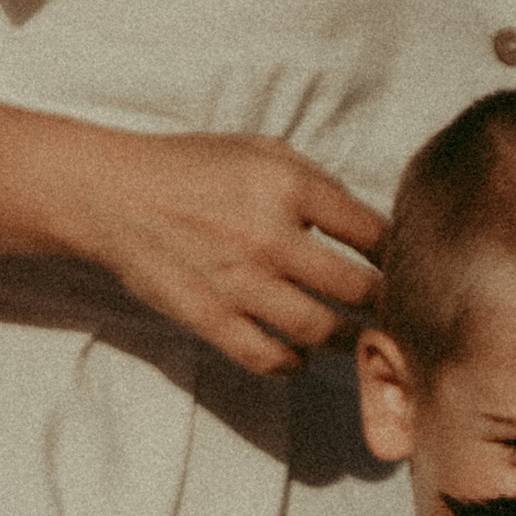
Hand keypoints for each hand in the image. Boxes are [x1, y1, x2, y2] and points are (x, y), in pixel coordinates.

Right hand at [78, 134, 385, 376]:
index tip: (401, 268)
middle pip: (356, 289)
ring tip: (351, 337)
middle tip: (387, 312)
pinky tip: (298, 356)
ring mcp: (240, 282)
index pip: (371, 232)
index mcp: (287, 185)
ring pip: (321, 331)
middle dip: (381, 305)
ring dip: (345, 340)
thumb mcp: (259, 150)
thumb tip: (366, 226)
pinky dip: (293, 364)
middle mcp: (270, 235)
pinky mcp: (211, 318)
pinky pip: (270, 359)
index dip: (395, 255)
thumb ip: (315, 183)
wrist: (114, 195)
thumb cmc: (191, 168)